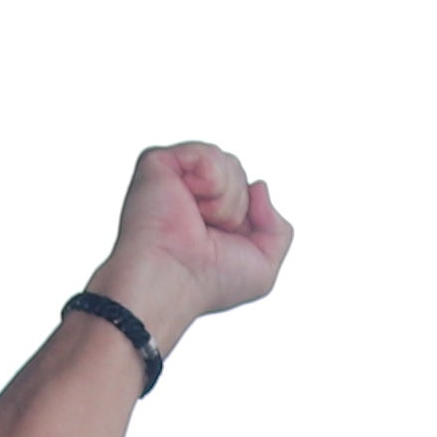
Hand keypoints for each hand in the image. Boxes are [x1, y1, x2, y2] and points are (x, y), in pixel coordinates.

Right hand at [96, 142, 289, 338]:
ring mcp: (174, 175)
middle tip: (209, 232)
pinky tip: (190, 202)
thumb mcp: (264, 265)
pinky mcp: (158, 162)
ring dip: (225, 200)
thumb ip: (278, 228)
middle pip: (239, 171)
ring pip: (228, 162)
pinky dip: (211, 183)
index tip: (225, 242)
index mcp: (210, 210)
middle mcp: (189, 190)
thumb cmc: (210, 281)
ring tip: (199, 219)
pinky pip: (210, 154)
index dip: (248, 216)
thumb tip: (259, 185)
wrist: (173, 280)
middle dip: (237, 206)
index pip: (249, 189)